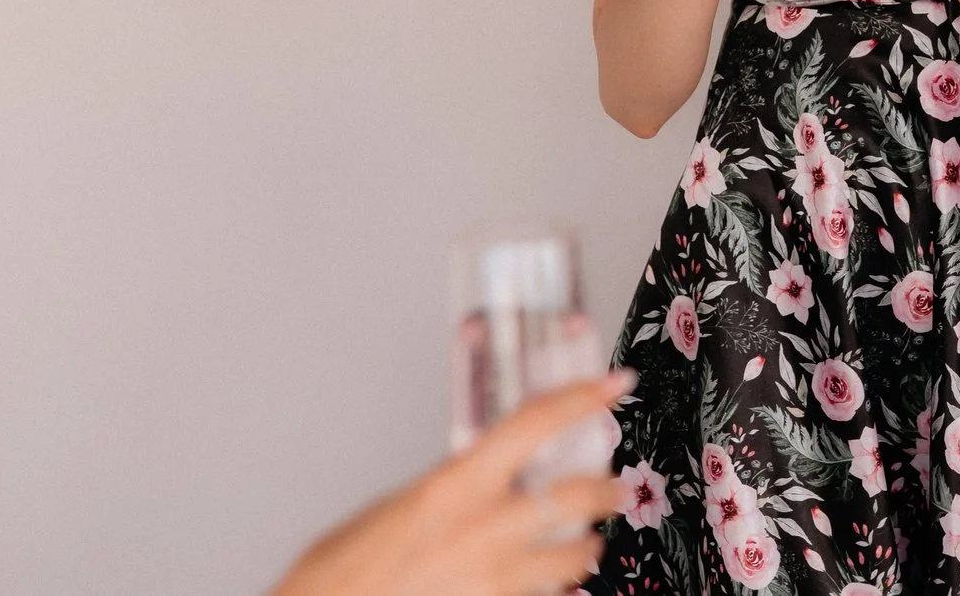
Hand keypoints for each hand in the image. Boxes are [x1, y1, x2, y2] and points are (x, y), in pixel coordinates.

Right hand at [267, 374, 631, 595]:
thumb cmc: (344, 569)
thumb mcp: (402, 505)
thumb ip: (453, 485)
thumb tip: (486, 469)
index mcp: (453, 487)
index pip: (534, 425)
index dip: (581, 398)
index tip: (613, 384)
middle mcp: (481, 531)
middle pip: (576, 497)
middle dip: (607, 490)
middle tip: (615, 487)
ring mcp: (493, 581)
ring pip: (573, 558)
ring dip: (586, 547)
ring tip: (587, 541)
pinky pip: (543, 595)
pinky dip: (552, 585)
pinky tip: (545, 578)